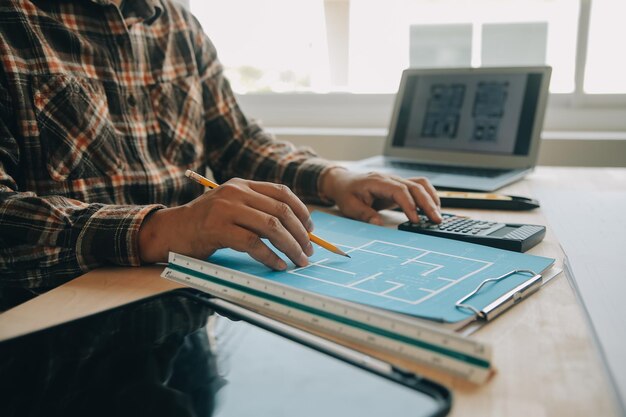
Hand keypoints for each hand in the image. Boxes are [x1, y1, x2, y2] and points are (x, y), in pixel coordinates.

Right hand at [138, 178, 313, 269]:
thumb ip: (256, 210)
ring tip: (299, 260)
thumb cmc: (204, 224)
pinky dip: (270, 256)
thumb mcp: (231, 206)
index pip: (282, 192)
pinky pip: (253, 244)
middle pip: (281, 210)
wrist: (170, 230)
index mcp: (242, 185)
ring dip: (291, 246)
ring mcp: (226, 209)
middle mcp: (236, 192)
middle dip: (300, 233)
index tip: (311, 229)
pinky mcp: (218, 229)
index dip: (301, 211)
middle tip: (308, 250)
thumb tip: (294, 228)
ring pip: (271, 226)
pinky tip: (278, 265)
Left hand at [320, 168, 441, 224]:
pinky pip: (418, 186)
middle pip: (415, 186)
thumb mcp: (350, 206)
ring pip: (420, 184)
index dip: (409, 205)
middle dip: (427, 203)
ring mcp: (396, 181)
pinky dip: (427, 196)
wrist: (343, 182)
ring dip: (431, 198)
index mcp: (377, 182)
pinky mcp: (399, 186)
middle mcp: (390, 179)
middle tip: (436, 220)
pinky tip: (431, 208)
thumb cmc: (346, 193)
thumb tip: (379, 224)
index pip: (399, 190)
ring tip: (437, 215)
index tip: (416, 220)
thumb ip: (364, 214)